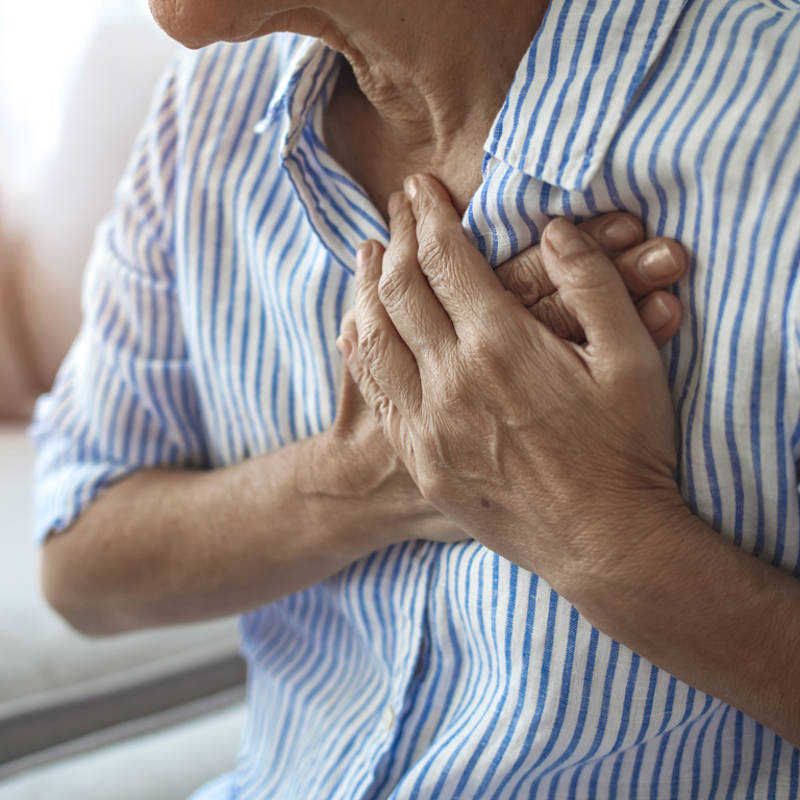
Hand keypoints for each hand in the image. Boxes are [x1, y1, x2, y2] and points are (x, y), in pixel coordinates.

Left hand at [339, 173, 681, 591]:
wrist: (603, 546)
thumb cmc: (627, 451)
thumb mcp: (633, 361)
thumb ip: (593, 285)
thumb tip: (554, 229)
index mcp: (501, 346)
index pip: (446, 258)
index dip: (430, 213)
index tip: (421, 186)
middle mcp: (451, 380)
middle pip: (401, 288)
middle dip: (398, 236)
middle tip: (396, 207)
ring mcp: (427, 424)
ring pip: (373, 335)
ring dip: (367, 285)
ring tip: (369, 253)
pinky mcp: (421, 458)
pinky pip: (374, 390)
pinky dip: (359, 346)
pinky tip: (357, 325)